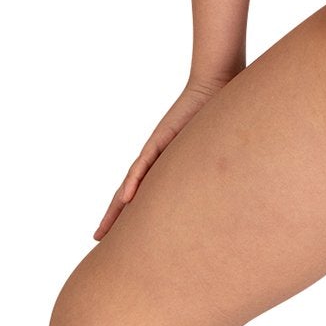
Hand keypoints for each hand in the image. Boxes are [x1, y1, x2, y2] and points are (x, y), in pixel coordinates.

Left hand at [93, 78, 233, 239]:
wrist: (215, 85)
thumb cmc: (218, 117)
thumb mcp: (213, 152)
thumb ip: (213, 169)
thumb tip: (227, 191)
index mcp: (167, 165)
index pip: (144, 194)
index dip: (131, 214)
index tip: (122, 235)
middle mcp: (156, 160)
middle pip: (128, 194)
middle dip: (114, 218)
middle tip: (99, 239)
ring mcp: (157, 150)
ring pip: (129, 184)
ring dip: (115, 209)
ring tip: (102, 231)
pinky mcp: (162, 138)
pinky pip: (145, 165)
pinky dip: (134, 182)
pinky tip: (125, 199)